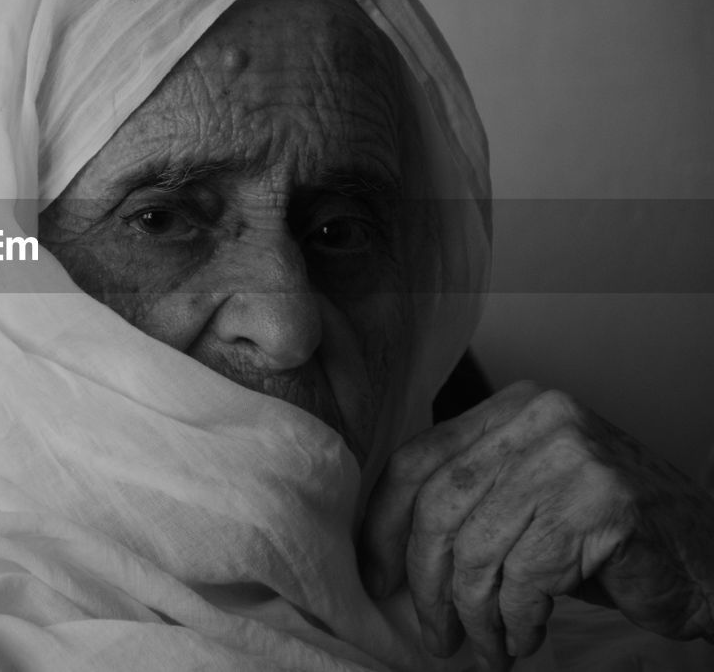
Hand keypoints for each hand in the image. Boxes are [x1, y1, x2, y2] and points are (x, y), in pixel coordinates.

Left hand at [359, 381, 713, 670]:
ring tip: (485, 647)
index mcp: (512, 409)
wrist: (707, 557)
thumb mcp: (526, 498)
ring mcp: (572, 457)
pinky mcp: (601, 505)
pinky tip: (525, 639)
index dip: (385, 523)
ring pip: (478, 549)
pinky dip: (517, 621)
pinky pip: (526, 578)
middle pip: (440, 505)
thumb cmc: (605, 536)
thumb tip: (387, 548)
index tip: (375, 574)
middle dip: (425, 580)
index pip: (418, 459)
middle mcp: (540, 419)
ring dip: (475, 614)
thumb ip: (469, 500)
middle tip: (433, 631)